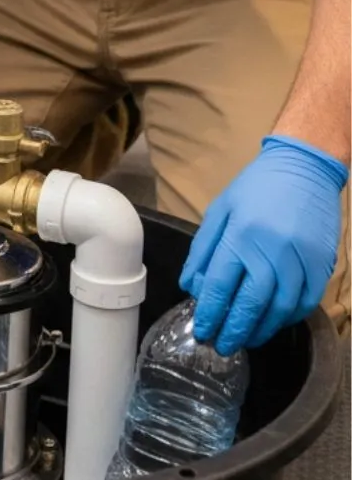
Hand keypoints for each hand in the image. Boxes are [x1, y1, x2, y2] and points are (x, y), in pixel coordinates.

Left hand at [180, 135, 347, 354]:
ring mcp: (301, 259)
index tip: (203, 331)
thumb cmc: (256, 188)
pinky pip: (307, 300)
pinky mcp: (322, 262)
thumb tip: (192, 287)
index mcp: (241, 237)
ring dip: (262, 329)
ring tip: (246, 340)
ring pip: (281, 308)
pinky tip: (274, 322)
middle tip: (222, 346)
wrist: (305, 168)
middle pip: (251, 303)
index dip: (211, 314)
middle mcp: (272, 251)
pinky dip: (289, 316)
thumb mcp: (220, 212)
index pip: (221, 286)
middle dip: (235, 330)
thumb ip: (204, 251)